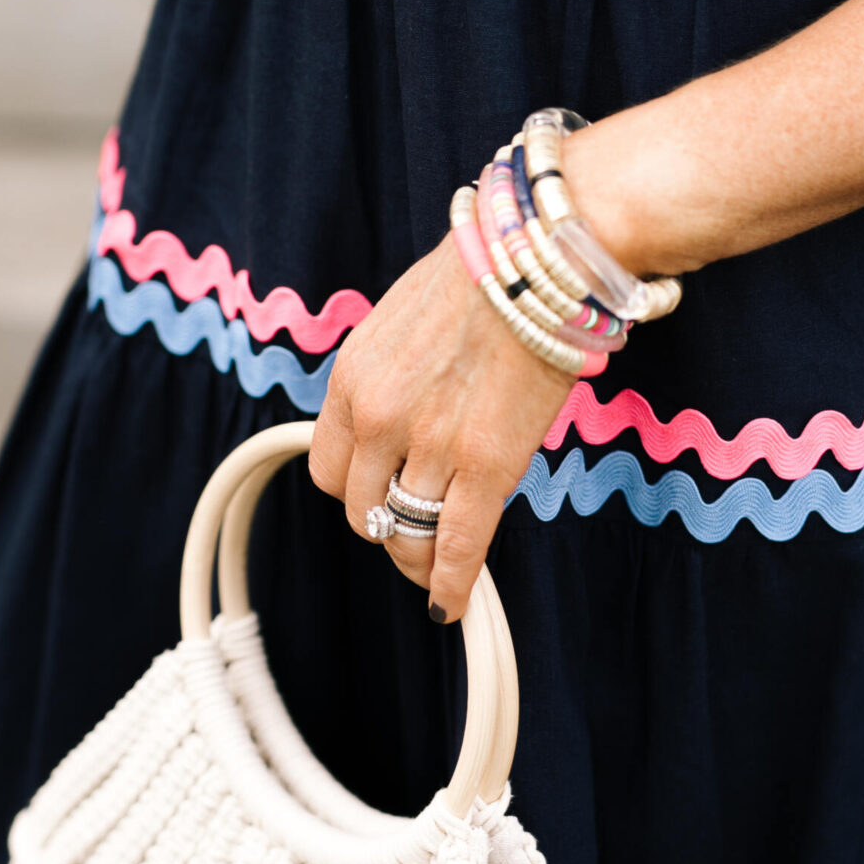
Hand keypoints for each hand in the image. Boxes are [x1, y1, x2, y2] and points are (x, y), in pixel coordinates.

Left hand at [309, 237, 574, 619]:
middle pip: (359, 509)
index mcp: (352, 379)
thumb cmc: (482, 275)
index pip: (327, 466)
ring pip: (405, 534)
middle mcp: (378, 418)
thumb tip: (401, 415)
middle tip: (413, 531)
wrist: (536, 257)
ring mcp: (429, 446)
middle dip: (386, 525)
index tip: (378, 496)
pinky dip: (450, 585)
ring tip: (433, 572)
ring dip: (418, 559)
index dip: (355, 490)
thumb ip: (388, 376)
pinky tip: (450, 605)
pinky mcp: (485, 466)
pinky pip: (457, 546)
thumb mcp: (401, 322)